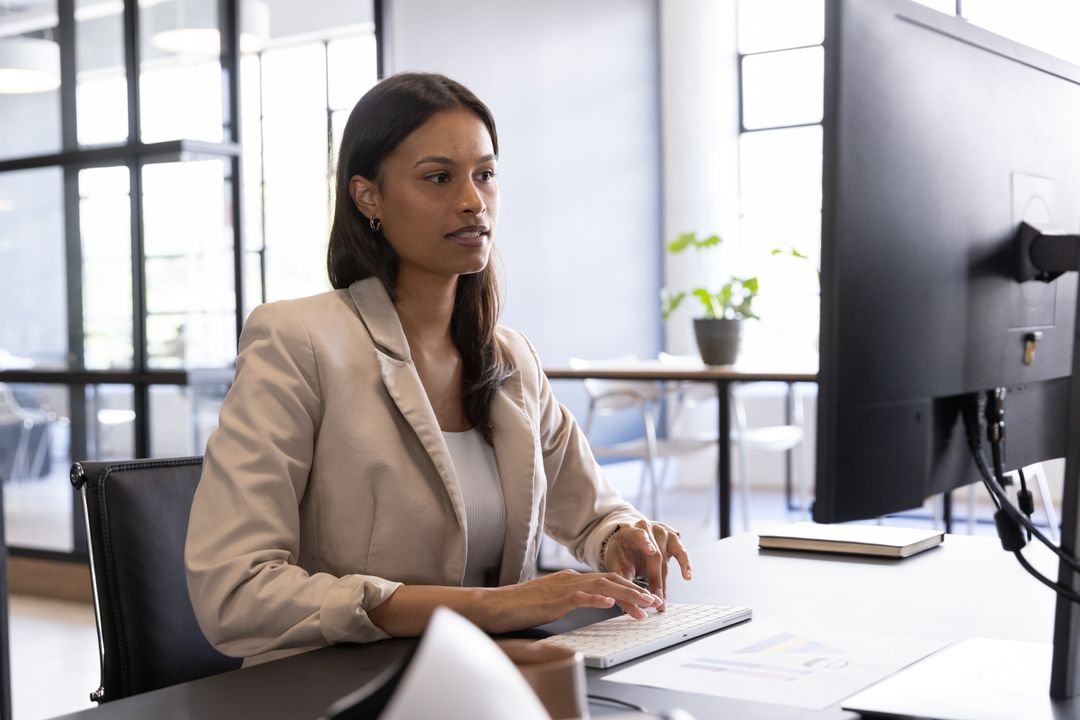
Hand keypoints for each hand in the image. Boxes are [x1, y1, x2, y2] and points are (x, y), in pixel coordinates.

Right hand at [482, 569, 663, 632]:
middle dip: (636, 590)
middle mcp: (570, 579)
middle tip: (656, 601)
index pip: (607, 580)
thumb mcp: (553, 599)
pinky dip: (595, 599)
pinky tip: (609, 603)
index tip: (647, 599)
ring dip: (625, 594)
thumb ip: (573, 597)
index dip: (630, 588)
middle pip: (610, 580)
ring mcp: (561, 588)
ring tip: (643, 604)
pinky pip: (578, 597)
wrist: (496, 605)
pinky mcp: (552, 600)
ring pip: (600, 586)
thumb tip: (596, 601)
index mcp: (571, 578)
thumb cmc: (521, 605)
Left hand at [602, 519, 691, 607]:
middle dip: (655, 579)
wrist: (630, 540)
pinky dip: (685, 565)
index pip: (639, 534)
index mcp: (629, 531)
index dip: (645, 543)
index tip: (651, 552)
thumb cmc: (621, 553)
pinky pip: (681, 553)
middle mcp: (648, 528)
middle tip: (655, 598)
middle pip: (655, 554)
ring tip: (662, 598)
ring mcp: (662, 532)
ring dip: (664, 581)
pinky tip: (687, 576)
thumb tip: (625, 603)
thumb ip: (620, 579)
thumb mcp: (616, 562)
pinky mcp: (673, 538)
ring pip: (666, 558)